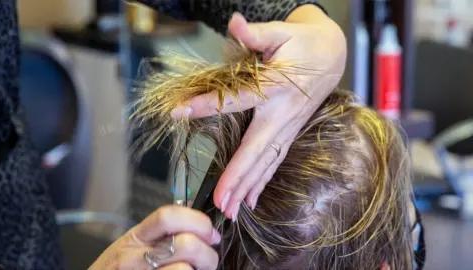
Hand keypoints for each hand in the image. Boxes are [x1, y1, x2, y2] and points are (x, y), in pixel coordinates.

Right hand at [89, 206, 219, 269]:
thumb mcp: (132, 247)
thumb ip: (160, 236)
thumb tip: (201, 230)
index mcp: (137, 236)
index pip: (168, 216)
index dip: (198, 221)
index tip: (210, 233)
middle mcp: (135, 256)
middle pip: (185, 244)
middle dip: (207, 254)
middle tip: (208, 261)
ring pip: (184, 269)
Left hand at [171, 6, 346, 219]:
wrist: (331, 55)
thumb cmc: (302, 43)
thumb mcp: (281, 32)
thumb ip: (257, 33)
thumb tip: (234, 21)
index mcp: (275, 85)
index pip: (236, 98)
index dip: (208, 105)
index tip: (179, 113)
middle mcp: (282, 113)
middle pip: (257, 149)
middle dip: (239, 177)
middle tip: (221, 203)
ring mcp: (288, 127)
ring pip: (266, 162)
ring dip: (249, 188)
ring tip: (231, 211)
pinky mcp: (288, 133)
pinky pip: (274, 162)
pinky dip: (262, 183)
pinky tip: (251, 202)